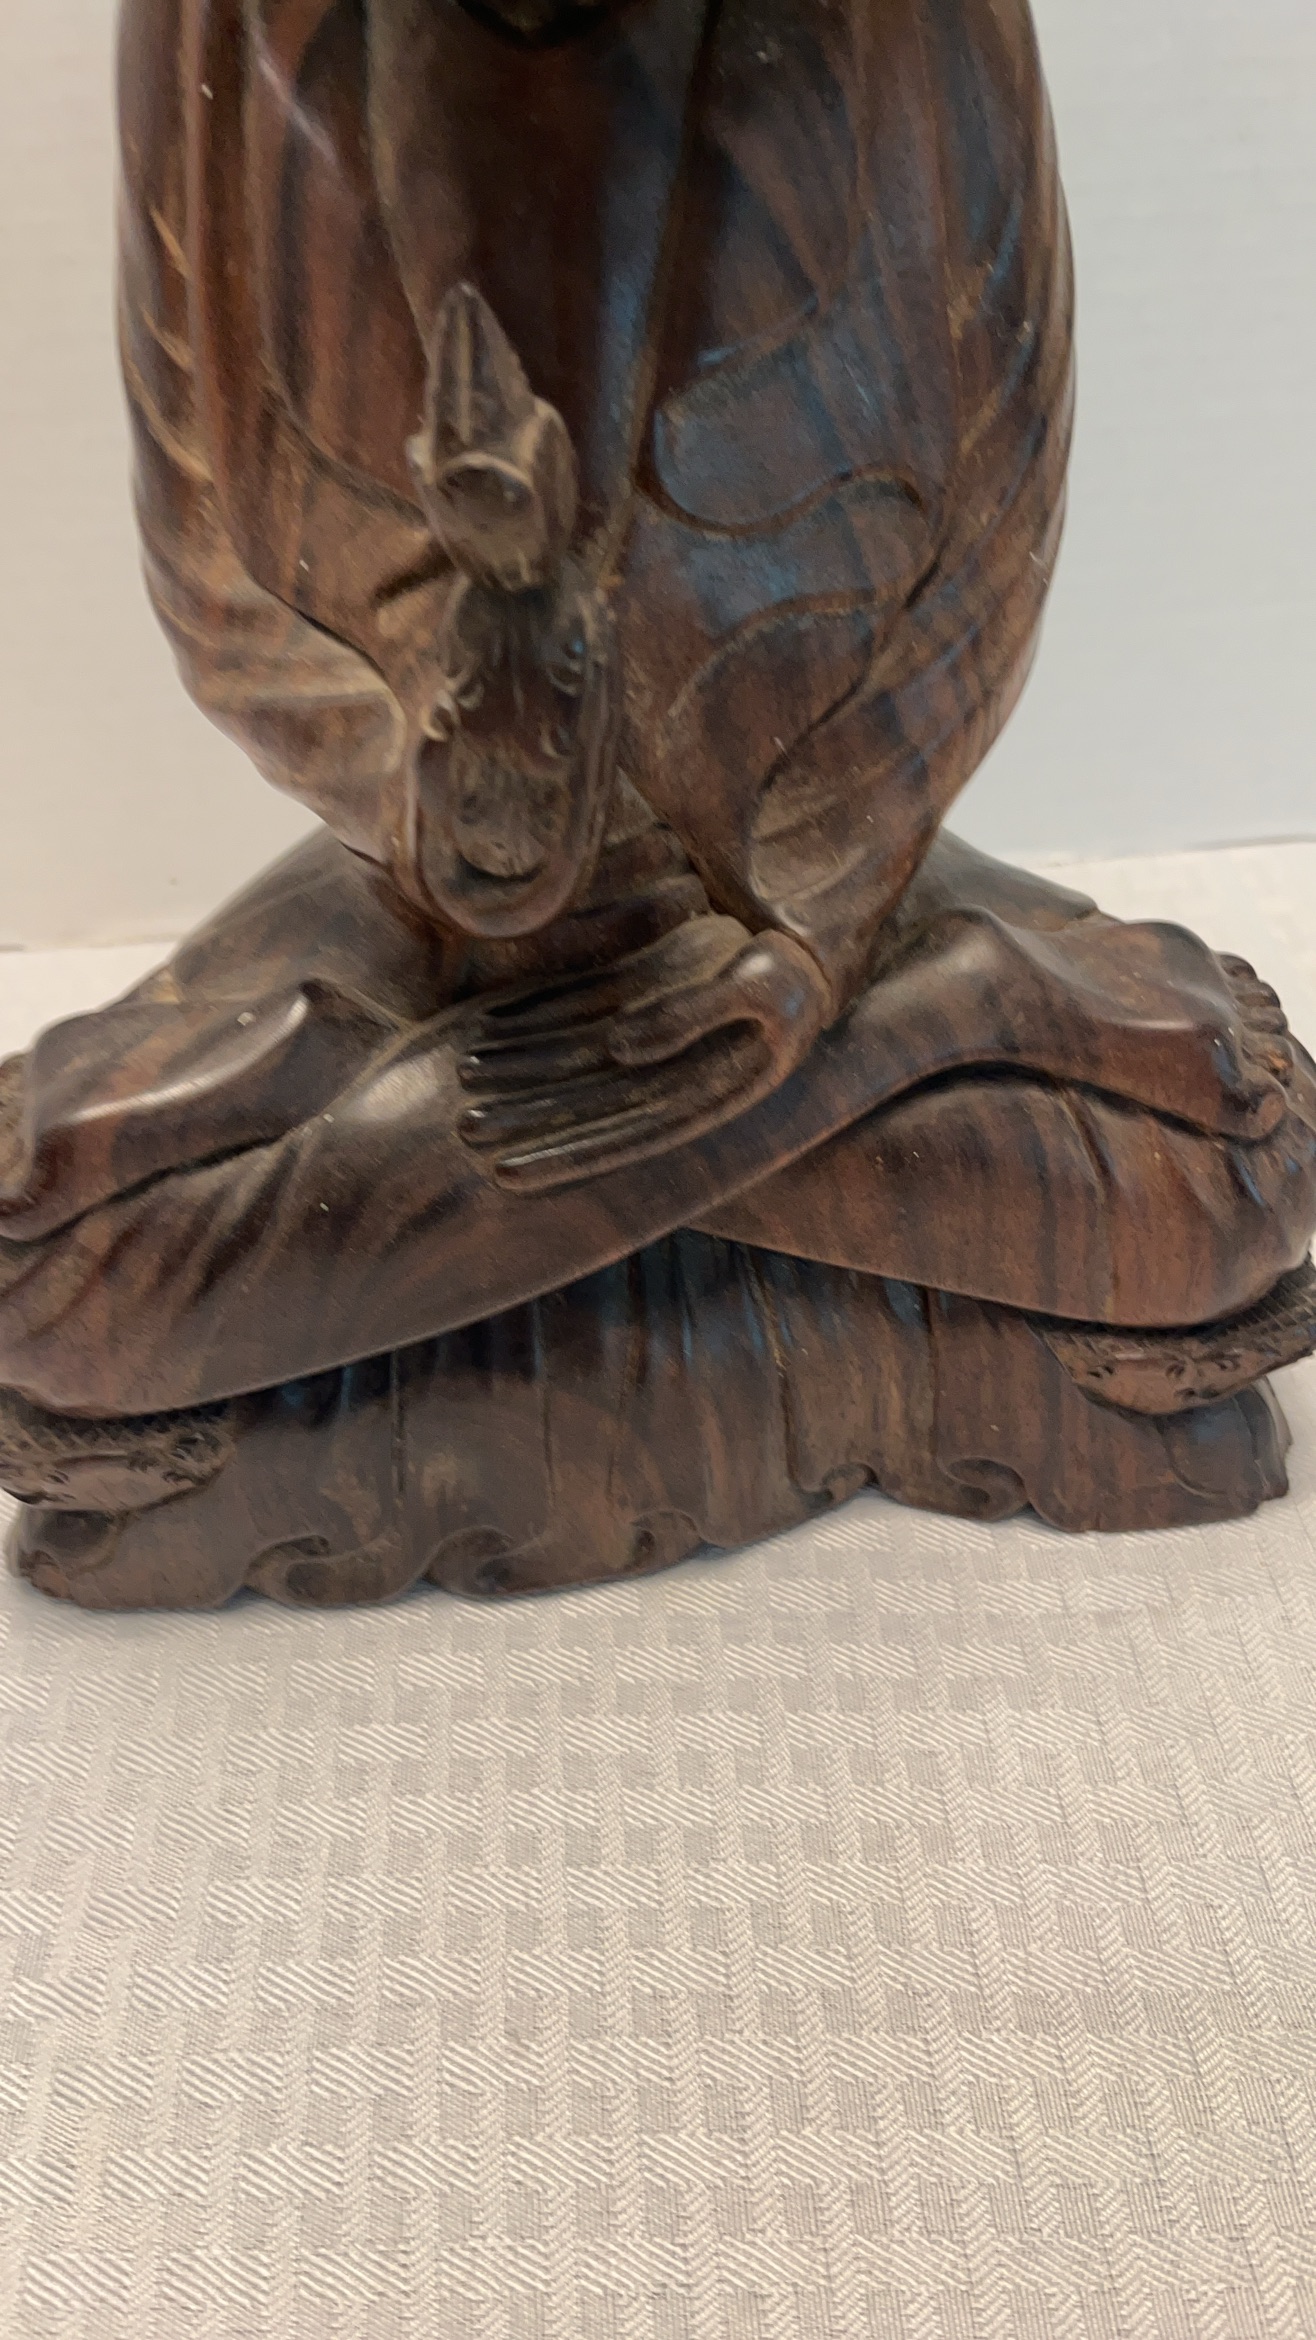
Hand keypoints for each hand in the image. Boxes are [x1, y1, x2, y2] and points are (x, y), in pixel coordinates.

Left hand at [456, 916, 831, 1189]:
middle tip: (463, 1131)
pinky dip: (536, 1030)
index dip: (561, 1158)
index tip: (502, 1174)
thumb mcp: (761, 986)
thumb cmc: (791, 971)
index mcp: (706, 1095)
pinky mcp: (639, 1013)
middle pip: (589, 1113)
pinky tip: (487, 1033)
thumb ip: (691, 1015)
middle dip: (526, 1123)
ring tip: (462, 1094)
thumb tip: (618, 1047)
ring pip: (578, 1076)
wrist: (810, 957)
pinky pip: (579, 1024)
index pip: (620, 1139)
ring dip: (523, 1085)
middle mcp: (673, 1084)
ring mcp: (654, 1051)